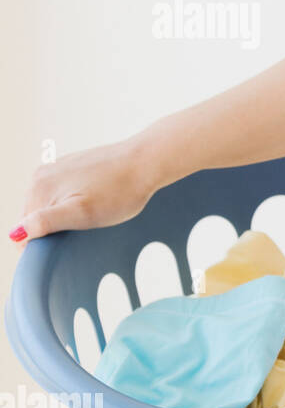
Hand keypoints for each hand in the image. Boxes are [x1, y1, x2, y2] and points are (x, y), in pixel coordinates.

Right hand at [12, 136, 163, 245]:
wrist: (145, 162)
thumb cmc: (119, 191)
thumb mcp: (83, 214)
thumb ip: (47, 222)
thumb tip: (15, 233)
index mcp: (39, 188)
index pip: (25, 229)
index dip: (43, 244)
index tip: (67, 245)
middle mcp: (41, 175)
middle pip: (36, 216)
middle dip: (54, 228)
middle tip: (83, 230)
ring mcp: (56, 168)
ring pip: (50, 204)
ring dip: (64, 215)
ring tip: (91, 214)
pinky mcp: (72, 165)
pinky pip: (63, 192)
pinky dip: (73, 202)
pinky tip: (93, 201)